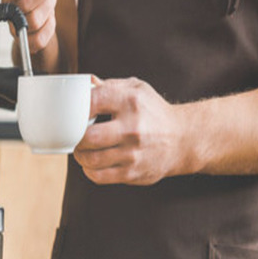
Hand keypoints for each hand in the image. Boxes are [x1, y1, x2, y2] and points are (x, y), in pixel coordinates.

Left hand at [73, 78, 198, 184]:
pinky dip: (89, 170)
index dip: (76, 108)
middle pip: (87, 137)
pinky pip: (99, 176)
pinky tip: (92, 162)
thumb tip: (86, 82)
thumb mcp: (137, 89)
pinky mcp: (133, 172)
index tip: (74, 113)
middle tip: (76, 135)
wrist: (183, 139)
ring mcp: (133, 153)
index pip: (91, 103)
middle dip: (76, 136)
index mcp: (131, 101)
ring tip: (82, 149)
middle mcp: (133, 128)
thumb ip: (110, 85)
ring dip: (80, 155)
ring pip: (90, 159)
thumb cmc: (153, 112)